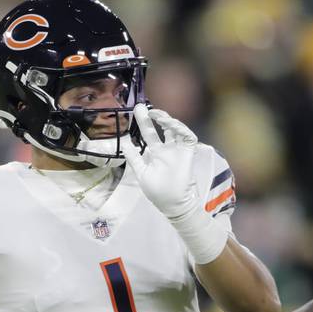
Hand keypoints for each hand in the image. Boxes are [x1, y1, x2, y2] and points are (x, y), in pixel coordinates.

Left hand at [121, 103, 199, 217]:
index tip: (136, 110)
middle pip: (162, 128)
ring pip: (175, 129)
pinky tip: (170, 124)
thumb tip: (124, 143)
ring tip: (156, 114)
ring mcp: (178, 150)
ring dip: (167, 120)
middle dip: (154, 116)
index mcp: (156, 153)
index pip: (150, 134)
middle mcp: (168, 149)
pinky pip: (188, 137)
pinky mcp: (188, 153)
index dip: (144, 123)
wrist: (172, 204)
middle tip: (142, 107)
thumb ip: (134, 158)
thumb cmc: (158, 192)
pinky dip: (180, 129)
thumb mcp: (141, 173)